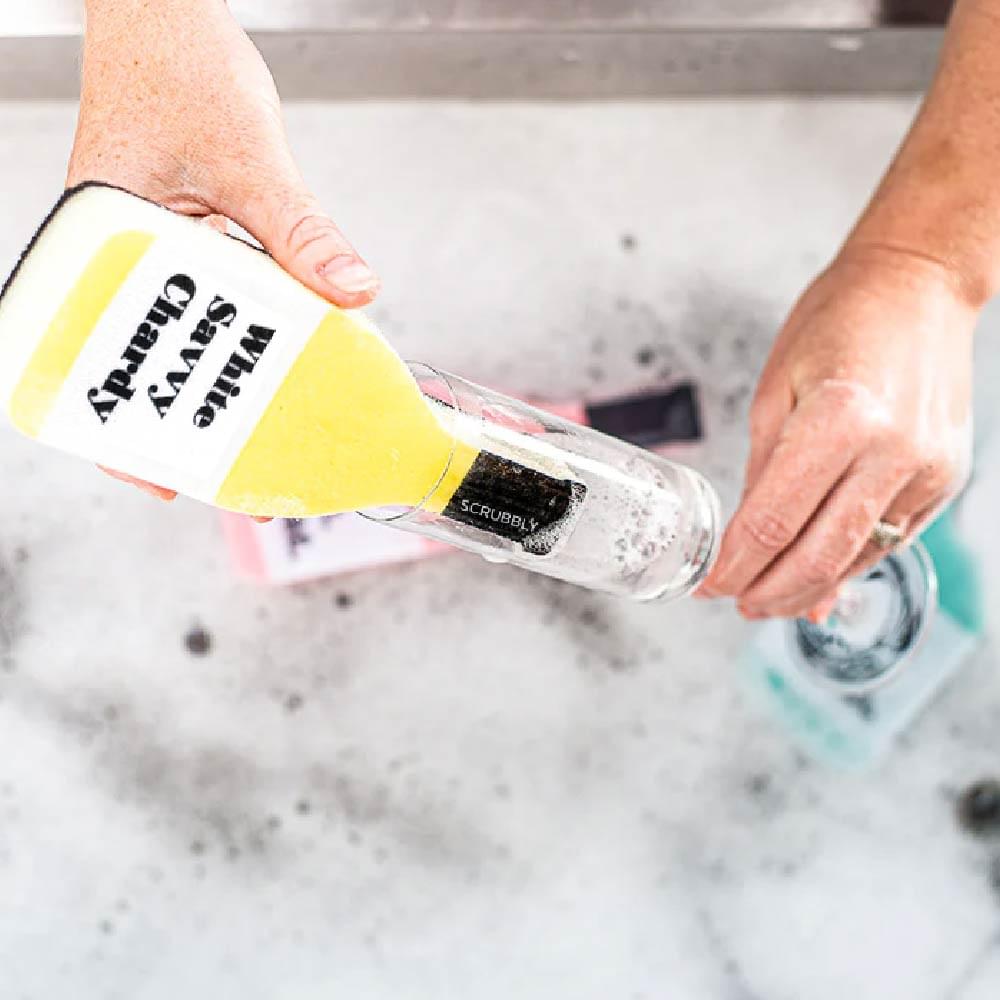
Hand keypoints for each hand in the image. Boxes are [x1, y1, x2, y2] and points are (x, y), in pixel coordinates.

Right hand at [71, 0, 379, 504]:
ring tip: (265, 423)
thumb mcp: (248, 155)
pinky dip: (244, 325)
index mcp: (101, 237)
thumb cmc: (176, 64)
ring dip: (220, 372)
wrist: (168, 16)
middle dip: (187, 414)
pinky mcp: (181, 238)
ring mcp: (148, 248)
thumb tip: (353, 291)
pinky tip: (279, 351)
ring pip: (182, 332)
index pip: (99, 353)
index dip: (129, 423)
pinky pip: (211, 296)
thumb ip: (299, 226)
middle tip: (241, 461)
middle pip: (145, 357)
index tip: (167, 476)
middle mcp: (116, 253)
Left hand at [700, 246, 973, 619]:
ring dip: (806, 587)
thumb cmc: (838, 323)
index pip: (773, 520)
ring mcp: (928, 470)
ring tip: (765, 599)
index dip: (735, 564)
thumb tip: (747, 541)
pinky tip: (815, 581)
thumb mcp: (777, 390)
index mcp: (842, 418)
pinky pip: (888, 540)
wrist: (920, 287)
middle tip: (735, 603)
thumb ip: (763, 471)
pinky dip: (846, 565)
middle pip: (818, 553)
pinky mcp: (945, 479)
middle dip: (768, 591)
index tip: (708, 584)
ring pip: (856, 557)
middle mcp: (894, 451)